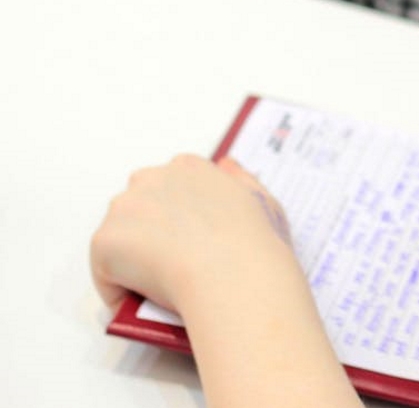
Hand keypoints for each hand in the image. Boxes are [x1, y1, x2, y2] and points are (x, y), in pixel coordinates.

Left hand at [91, 154, 292, 313]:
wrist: (234, 275)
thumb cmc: (254, 244)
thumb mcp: (263, 201)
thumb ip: (240, 181)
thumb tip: (225, 165)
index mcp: (189, 167)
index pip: (170, 188)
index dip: (178, 219)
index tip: (190, 243)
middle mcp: (151, 178)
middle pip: (138, 209)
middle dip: (149, 235)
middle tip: (174, 267)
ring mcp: (123, 208)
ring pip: (120, 239)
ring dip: (133, 261)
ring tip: (160, 287)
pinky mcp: (105, 241)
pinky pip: (105, 273)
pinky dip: (120, 291)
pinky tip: (143, 303)